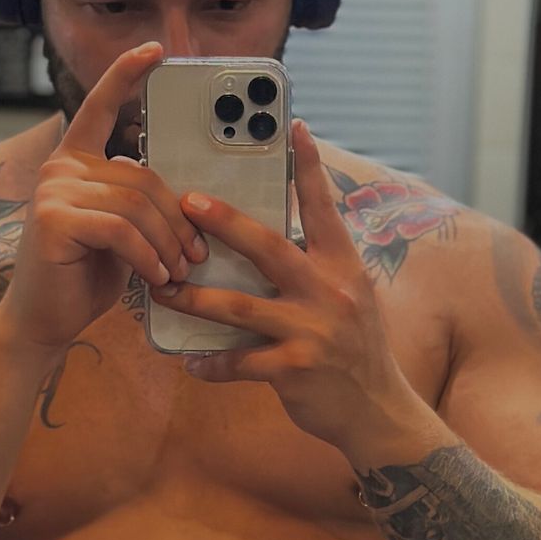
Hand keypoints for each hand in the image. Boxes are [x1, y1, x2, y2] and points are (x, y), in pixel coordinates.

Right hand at [0, 41, 208, 355]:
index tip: (154, 50)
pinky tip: (156, 278)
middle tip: (196, 254)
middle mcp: (60, 168)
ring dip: (168, 243)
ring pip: (137, 205)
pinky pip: (122, 230)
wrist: (43, 320)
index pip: (101, 107)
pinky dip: (147, 257)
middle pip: (143, 177)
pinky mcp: (54, 221)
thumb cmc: (85, 276)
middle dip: (178, 219)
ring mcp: (53, 192)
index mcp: (75, 162)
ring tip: (178, 271)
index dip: (127, 74)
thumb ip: (140, 203)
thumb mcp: (120, 232)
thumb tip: (192, 198)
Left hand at [148, 118, 412, 449]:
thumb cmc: (355, 349)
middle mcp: (330, 292)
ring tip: (162, 290)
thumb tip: (268, 236)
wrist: (378, 413)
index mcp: (342, 266)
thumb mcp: (348, 297)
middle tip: (186, 202)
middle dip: (224, 222)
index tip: (294, 126)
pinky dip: (211, 363)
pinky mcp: (294, 371)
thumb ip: (315, 267)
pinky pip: (239, 362)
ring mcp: (312, 331)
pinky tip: (189, 361)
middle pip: (268, 246)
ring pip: (238, 306)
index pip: (322, 208)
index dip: (308, 167)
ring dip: (194, 299)